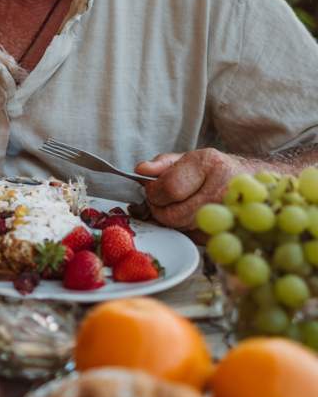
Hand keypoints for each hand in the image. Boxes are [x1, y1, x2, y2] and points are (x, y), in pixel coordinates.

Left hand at [135, 148, 252, 228]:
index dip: (154, 193)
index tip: (153, 191)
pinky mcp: (231, 231)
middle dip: (160, 209)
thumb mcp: (189, 159)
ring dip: (172, 220)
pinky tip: (191, 217)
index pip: (169, 188)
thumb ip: (162, 164)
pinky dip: (186, 230)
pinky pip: (195, 237)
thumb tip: (140, 170)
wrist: (255, 184)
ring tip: (178, 207)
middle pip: (174, 213)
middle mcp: (222, 188)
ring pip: (183, 228)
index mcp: (209, 163)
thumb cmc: (215, 171)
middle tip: (162, 202)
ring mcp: (230, 213)